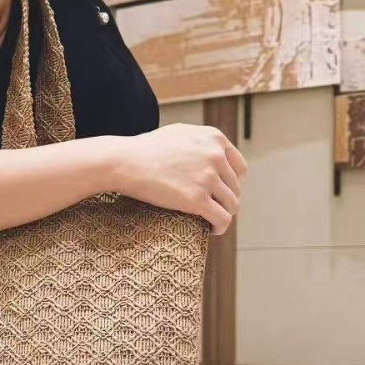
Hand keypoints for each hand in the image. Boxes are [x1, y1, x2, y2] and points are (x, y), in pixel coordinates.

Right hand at [112, 124, 247, 234]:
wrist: (125, 162)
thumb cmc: (144, 150)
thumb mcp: (179, 134)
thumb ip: (199, 142)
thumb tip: (210, 154)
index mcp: (214, 139)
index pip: (239, 168)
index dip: (233, 184)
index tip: (221, 194)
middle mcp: (215, 156)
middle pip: (235, 188)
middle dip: (225, 201)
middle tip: (211, 211)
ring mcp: (207, 178)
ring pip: (231, 204)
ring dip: (223, 215)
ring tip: (211, 221)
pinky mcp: (197, 199)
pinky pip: (222, 218)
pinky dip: (220, 227)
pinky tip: (212, 230)